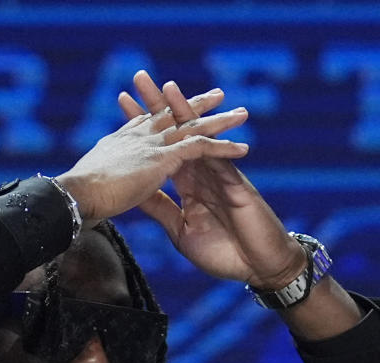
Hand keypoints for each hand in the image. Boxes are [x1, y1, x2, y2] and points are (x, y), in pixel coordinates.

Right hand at [55, 89, 249, 223]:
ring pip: (192, 126)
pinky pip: (201, 147)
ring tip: (242, 114)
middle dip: (193, 104)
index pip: (145, 122)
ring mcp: (151, 145)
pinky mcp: (164, 157)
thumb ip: (109, 185)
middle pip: (171, 115)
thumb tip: (107, 194)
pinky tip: (242, 148)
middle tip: (215, 95)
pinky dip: (223, 147)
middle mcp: (138, 137)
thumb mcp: (96, 186)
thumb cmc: (79, 197)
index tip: (172, 106)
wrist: (77, 197)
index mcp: (121, 143)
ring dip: (219, 120)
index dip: (161, 113)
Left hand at [119, 71, 306, 289]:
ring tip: (164, 84)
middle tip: (139, 77)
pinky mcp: (233, 181)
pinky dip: (206, 135)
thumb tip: (136, 193)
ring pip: (197, 135)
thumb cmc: (222, 253)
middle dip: (157, 106)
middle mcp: (201, 172)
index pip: (161, 150)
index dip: (142, 128)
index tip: (123, 105)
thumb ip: (161, 208)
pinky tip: (195, 118)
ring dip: (181, 109)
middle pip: (176, 133)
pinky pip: (217, 154)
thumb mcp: (180, 230)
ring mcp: (218, 174)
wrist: (255, 267)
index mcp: (188, 184)